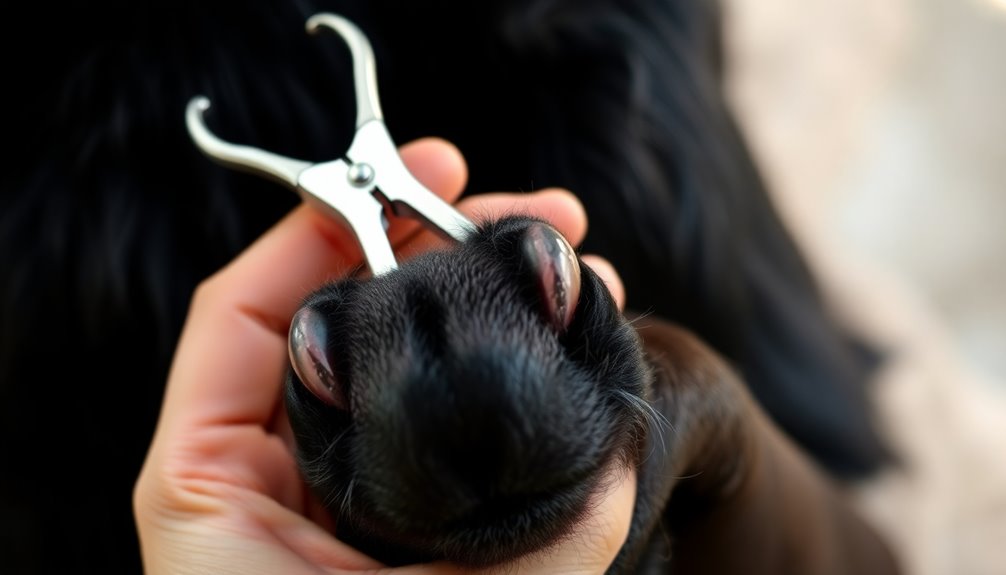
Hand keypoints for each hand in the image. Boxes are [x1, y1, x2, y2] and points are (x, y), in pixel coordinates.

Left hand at [133, 138, 634, 573]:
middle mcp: (263, 483)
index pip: (248, 315)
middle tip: (533, 214)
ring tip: (565, 267)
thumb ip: (531, 549)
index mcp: (210, 496)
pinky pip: (433, 424)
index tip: (426, 176)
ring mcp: (331, 497)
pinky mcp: (388, 521)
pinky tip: (556, 349)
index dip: (329, 226)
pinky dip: (492, 381)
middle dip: (435, 251)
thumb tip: (621, 463)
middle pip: (332, 321)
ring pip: (393, 368)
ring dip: (479, 309)